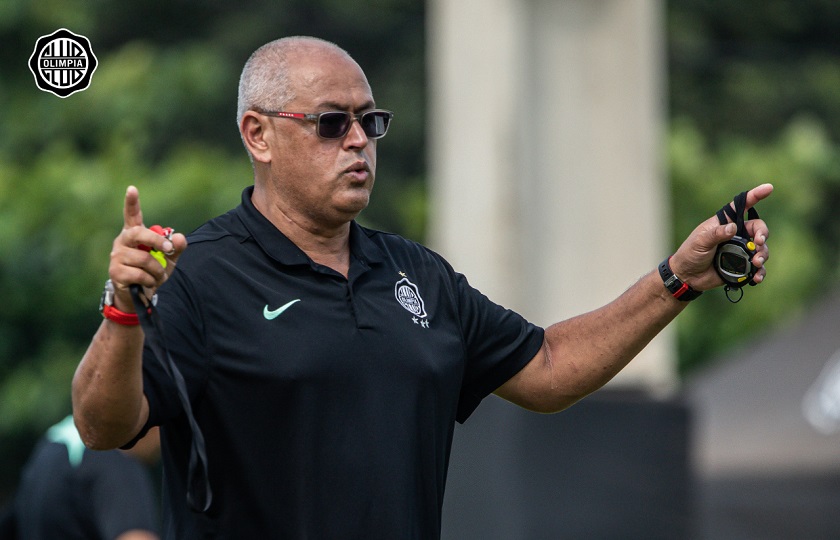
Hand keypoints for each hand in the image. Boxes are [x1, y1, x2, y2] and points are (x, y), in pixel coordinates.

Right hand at [108, 186, 187, 311]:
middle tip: (169, 249)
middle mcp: (122, 241)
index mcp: (135, 234)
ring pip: (144, 259)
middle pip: (139, 234)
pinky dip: (151, 280)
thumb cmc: (153, 271)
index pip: (132, 215)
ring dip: (158, 270)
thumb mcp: (169, 259)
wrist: (140, 294)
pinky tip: (148, 283)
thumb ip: (176, 247)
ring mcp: (117, 256)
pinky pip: (140, 274)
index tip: (132, 189)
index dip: (131, 202)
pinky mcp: (115, 272)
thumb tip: (180, 238)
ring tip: (157, 275)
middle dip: (156, 241)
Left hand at [669, 183, 772, 290]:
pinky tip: (758, 277)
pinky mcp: (742, 265)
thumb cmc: (690, 254)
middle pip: (758, 228)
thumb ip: (716, 234)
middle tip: (759, 243)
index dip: (755, 196)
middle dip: (763, 234)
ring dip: (763, 254)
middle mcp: (736, 234)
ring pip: (761, 248)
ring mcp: (740, 250)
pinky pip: (757, 267)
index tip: (768, 188)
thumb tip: (733, 228)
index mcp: (725, 223)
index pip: (741, 206)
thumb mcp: (700, 242)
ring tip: (757, 263)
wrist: (687, 276)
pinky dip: (760, 272)